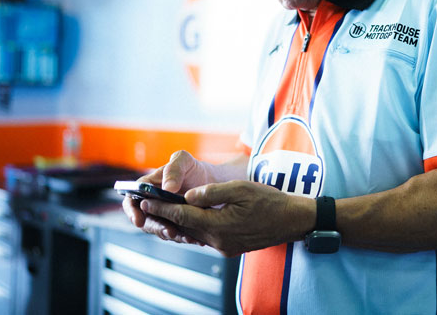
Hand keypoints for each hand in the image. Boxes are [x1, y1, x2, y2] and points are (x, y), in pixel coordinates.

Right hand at [122, 150, 214, 241]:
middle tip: (169, 231)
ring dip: (171, 235)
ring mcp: (164, 216)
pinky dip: (183, 237)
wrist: (214, 181)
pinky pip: (176, 235)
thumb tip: (167, 188)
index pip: (131, 201)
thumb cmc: (193, 168)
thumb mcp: (184, 161)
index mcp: (147, 187)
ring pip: (160, 230)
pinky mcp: (177, 225)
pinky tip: (195, 238)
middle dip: (156, 228)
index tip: (139, 220)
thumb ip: (174, 169)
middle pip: (145, 220)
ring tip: (186, 236)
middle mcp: (153, 204)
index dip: (132, 212)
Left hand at [137, 180, 315, 256]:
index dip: (162, 206)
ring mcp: (224, 246)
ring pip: (193, 233)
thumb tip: (188, 195)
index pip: (182, 215)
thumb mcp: (241, 189)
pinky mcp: (230, 248)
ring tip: (163, 211)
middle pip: (184, 227)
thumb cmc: (270, 201)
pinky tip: (189, 218)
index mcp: (218, 225)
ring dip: (177, 222)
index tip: (145, 199)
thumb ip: (212, 192)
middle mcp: (217, 240)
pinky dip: (194, 227)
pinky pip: (206, 237)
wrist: (291, 221)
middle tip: (146, 203)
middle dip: (164, 215)